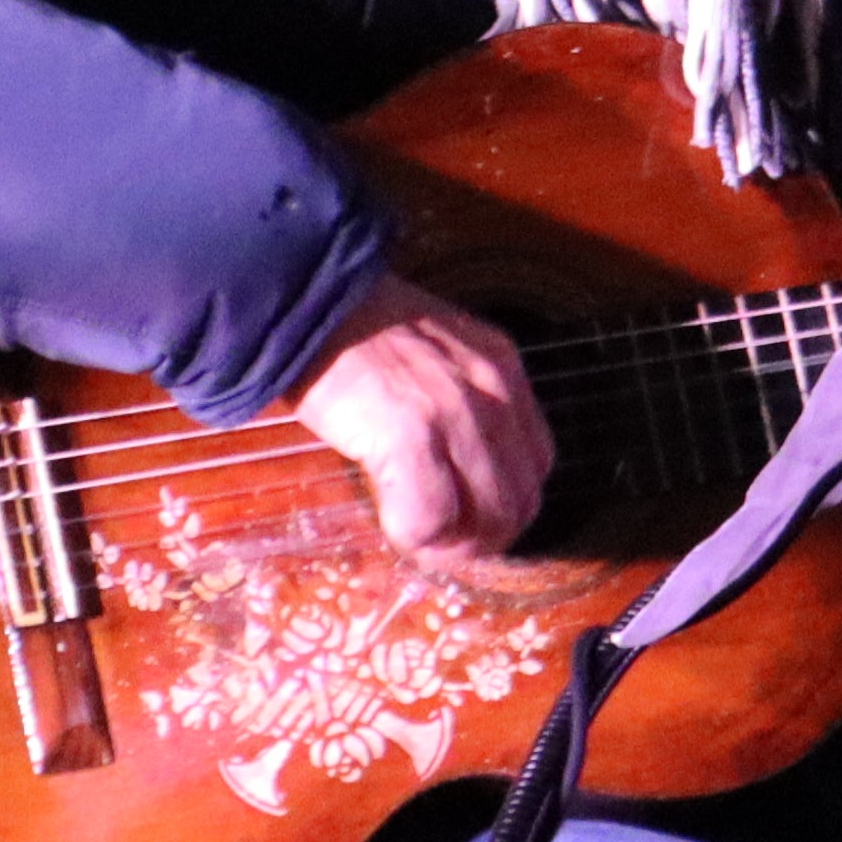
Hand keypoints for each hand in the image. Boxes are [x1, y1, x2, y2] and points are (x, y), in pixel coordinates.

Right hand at [295, 273, 555, 567]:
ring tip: (421, 538)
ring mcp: (455, 414)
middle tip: (445, 542)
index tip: (468, 512)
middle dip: (486, 536)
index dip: (504, 500)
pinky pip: (432, 518)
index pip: (536, 461)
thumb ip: (460, 397)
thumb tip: (458, 467)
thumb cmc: (352, 327)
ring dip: (455, 544)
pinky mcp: (410, 436)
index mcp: (501, 367)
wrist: (304, 297)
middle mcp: (492, 391)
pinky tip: (393, 523)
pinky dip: (417, 537)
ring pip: (487, 517)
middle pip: (521, 498)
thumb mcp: (434, 348)